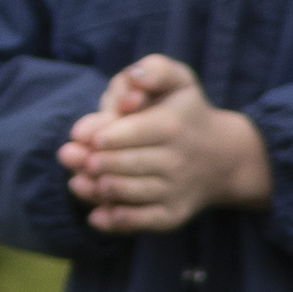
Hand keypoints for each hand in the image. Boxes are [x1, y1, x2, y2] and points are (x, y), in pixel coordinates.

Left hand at [60, 54, 273, 235]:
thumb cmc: (187, 112)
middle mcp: (177, 161)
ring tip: (77, 182)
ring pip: (129, 194)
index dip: (102, 136)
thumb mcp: (179, 80)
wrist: (223, 157)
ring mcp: (176, 191)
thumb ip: (156, 69)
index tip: (82, 137)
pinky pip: (143, 222)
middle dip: (92, 162)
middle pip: (124, 165)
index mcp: (173, 125)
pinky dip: (116, 221)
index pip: (130, 133)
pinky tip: (97, 215)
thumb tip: (135, 78)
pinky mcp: (174, 215)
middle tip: (69, 158)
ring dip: (96, 190)